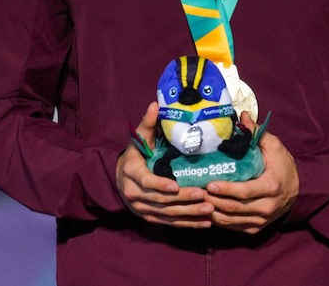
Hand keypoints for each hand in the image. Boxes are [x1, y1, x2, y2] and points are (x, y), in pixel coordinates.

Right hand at [115, 101, 212, 227]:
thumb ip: (148, 123)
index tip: (176, 186)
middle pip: (161, 200)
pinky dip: (188, 224)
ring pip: (168, 214)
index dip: (160, 185)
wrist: (118, 178)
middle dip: (183, 199)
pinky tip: (205, 223)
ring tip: (209, 210)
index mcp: (131, 173)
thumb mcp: (139, 137)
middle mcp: (134, 194)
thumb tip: (155, 104)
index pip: (146, 181)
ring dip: (189, 214)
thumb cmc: (135, 154)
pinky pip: (170, 223)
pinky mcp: (151, 218)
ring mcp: (142, 208)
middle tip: (203, 195)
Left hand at [204, 112, 298, 233]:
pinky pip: (234, 227)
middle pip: (234, 208)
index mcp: (271, 187)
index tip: (209, 184)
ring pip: (231, 220)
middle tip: (196, 192)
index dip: (225, 189)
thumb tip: (242, 117)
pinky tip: (208, 210)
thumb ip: (258, 133)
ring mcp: (261, 220)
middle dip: (212, 201)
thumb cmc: (283, 166)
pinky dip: (219, 220)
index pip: (244, 191)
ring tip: (198, 201)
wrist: (300, 190)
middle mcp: (266, 207)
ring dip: (212, 212)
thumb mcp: (275, 147)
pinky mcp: (256, 228)